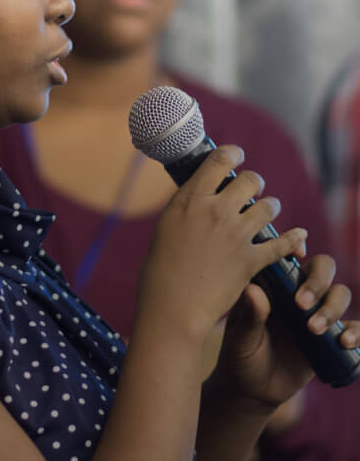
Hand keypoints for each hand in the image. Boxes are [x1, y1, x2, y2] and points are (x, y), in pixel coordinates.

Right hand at [136, 145, 307, 344]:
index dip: (233, 154)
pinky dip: (293, 239)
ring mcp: (235, 235)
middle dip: (254, 184)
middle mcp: (215, 210)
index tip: (237, 157)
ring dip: (268, 209)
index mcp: (190, 199)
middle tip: (250, 192)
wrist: (172, 306)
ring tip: (264, 215)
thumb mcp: (167, 224)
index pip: (220, 160)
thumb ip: (188, 205)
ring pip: (269, 206)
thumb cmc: (161, 268)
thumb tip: (203, 190)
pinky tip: (298, 235)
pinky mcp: (251, 260)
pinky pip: (282, 243)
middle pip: (251, 180)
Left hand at [214, 252, 359, 407]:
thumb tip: (253, 290)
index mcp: (273, 283)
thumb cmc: (240, 355)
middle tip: (300, 304)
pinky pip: (355, 327)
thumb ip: (249, 315)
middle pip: (322, 268)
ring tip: (313, 329)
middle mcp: (298, 292)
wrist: (253, 390)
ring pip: (340, 293)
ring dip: (332, 307)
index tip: (297, 254)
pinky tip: (345, 342)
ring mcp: (317, 313)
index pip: (289, 255)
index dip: (296, 247)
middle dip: (317, 281)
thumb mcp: (241, 337)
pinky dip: (357, 331)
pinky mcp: (332, 337)